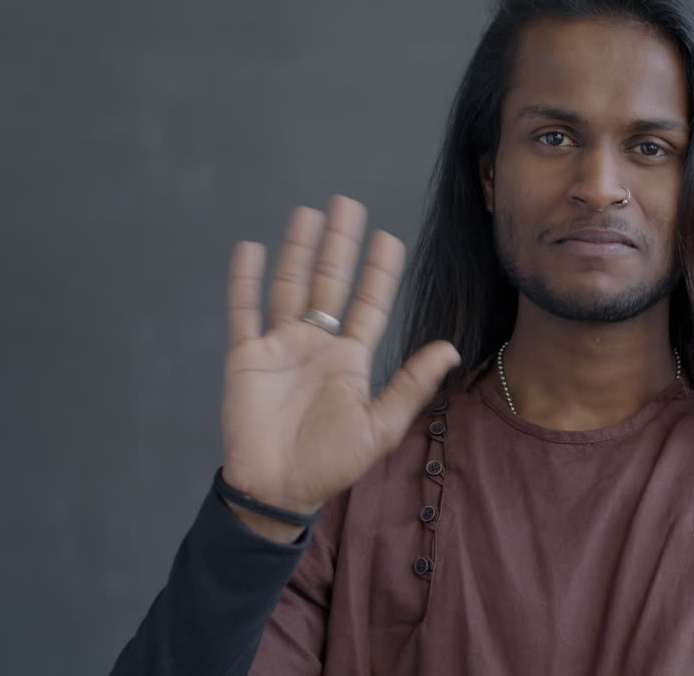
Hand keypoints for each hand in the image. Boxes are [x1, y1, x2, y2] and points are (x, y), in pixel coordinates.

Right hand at [219, 195, 458, 539]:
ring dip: (298, 250)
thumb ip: (410, 384)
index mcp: (350, 359)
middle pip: (330, 282)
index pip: (368, 303)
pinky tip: (251, 248)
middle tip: (347, 203)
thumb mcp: (380, 426)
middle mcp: (317, 344)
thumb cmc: (331, 465)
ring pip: (289, 286)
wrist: (278, 490)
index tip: (388, 237)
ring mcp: (280, 347)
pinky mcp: (247, 357)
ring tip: (308, 212)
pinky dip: (245, 280)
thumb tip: (449, 348)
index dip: (378, 271)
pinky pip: (244, 310)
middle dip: (340, 244)